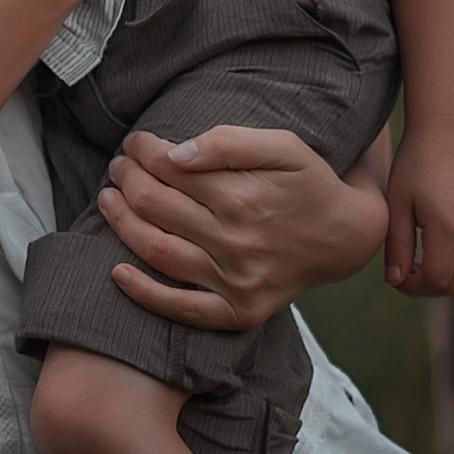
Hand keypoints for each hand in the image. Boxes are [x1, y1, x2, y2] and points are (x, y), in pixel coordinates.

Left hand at [96, 126, 386, 330]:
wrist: (346, 238)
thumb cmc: (308, 183)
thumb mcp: (283, 147)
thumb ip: (230, 143)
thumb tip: (177, 153)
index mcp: (244, 197)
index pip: (170, 169)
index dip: (143, 151)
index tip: (134, 142)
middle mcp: (237, 242)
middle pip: (157, 207)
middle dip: (127, 179)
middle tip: (118, 167)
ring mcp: (237, 281)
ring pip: (159, 252)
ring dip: (121, 223)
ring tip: (106, 200)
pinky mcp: (240, 311)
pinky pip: (182, 309)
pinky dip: (144, 294)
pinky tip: (116, 272)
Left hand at [384, 124, 453, 295]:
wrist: (444, 133)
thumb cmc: (413, 164)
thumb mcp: (397, 204)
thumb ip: (397, 246)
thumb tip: (395, 281)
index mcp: (449, 226)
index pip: (437, 278)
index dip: (414, 287)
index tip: (395, 278)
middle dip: (428, 286)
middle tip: (404, 272)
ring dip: (447, 277)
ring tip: (420, 262)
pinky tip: (441, 252)